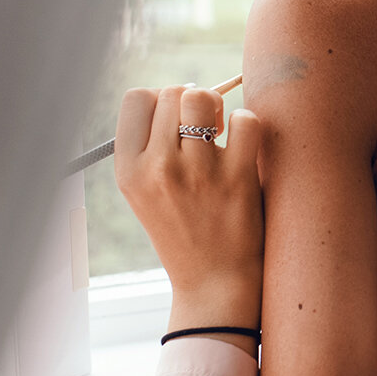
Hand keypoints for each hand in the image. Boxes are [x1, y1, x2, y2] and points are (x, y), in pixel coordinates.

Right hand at [115, 83, 263, 356]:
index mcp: (128, 171)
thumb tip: (184, 91)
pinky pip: (244, 119)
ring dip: (218, 109)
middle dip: (193, 101)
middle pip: (173, 92)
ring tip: (222, 135)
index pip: (136, 98)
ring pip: (204, 98)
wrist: (214, 284)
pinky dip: (248, 125)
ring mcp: (197, 173)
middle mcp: (157, 168)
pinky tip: (244, 147)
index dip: (161, 100)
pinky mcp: (236, 178)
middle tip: (204, 130)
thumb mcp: (146, 192)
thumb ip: (152, 144)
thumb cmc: (184, 230)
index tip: (175, 122)